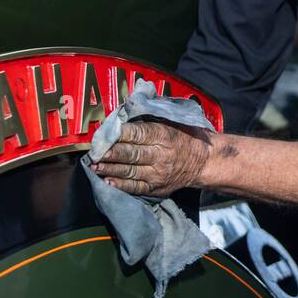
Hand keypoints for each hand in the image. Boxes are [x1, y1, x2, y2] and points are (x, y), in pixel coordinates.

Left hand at [90, 119, 209, 196]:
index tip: (103, 133)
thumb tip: (124, 109)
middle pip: (131, 154)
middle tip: (94, 152)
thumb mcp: (172, 120)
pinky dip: (120, 185)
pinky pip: (135, 187)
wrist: (203, 161)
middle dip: (110, 153)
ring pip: (129, 171)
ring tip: (95, 166)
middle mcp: (160, 155)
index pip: (137, 133)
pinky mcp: (156, 188)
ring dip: (110, 169)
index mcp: (163, 135)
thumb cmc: (184, 136)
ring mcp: (158, 174)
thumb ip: (149, 116)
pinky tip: (107, 181)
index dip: (118, 134)